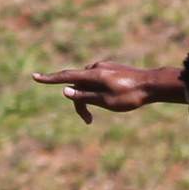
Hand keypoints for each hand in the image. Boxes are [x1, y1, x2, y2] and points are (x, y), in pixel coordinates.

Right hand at [32, 60, 165, 122]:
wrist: (153, 84)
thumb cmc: (131, 96)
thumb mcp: (106, 101)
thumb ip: (84, 96)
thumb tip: (65, 91)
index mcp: (94, 75)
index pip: (66, 76)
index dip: (49, 79)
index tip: (35, 77)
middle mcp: (97, 68)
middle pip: (77, 84)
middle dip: (79, 102)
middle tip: (89, 121)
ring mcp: (104, 67)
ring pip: (87, 84)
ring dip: (89, 99)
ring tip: (105, 110)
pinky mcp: (111, 70)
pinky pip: (96, 81)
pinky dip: (96, 92)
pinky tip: (112, 99)